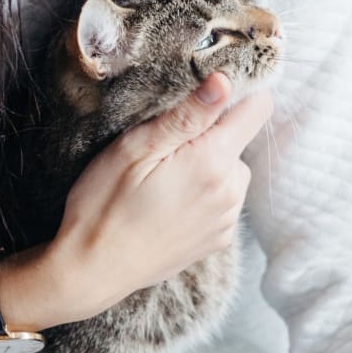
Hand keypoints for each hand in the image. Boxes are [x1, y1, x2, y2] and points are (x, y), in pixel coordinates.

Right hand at [44, 72, 272, 323]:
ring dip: (206, 167)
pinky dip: (202, 195)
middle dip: (209, 136)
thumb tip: (224, 82)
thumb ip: (185, 115)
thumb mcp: (133, 149)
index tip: (207, 93)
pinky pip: (221, 201)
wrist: (92, 270)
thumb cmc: (103, 206)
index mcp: (213, 162)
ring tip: (159, 182)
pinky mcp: (216, 240)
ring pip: (230, 172)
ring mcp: (226, 221)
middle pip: (238, 141)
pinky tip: (166, 205)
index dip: (239, 91)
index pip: (258, 109)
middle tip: (160, 150)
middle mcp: (231, 193)